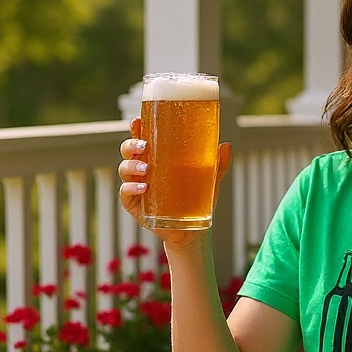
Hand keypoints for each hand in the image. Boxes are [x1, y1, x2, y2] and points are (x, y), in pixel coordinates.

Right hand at [117, 117, 231, 249]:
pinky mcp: (134, 205)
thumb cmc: (197, 200)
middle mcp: (142, 170)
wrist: (192, 230)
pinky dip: (131, 188)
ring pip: (124, 169)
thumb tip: (226, 145)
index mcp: (156, 158)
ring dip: (132, 166)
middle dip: (131, 144)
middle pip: (128, 151)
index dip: (136, 128)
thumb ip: (217, 163)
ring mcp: (136, 187)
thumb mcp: (209, 179)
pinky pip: (125, 193)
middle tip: (144, 146)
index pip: (142, 138)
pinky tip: (144, 188)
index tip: (137, 121)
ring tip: (147, 169)